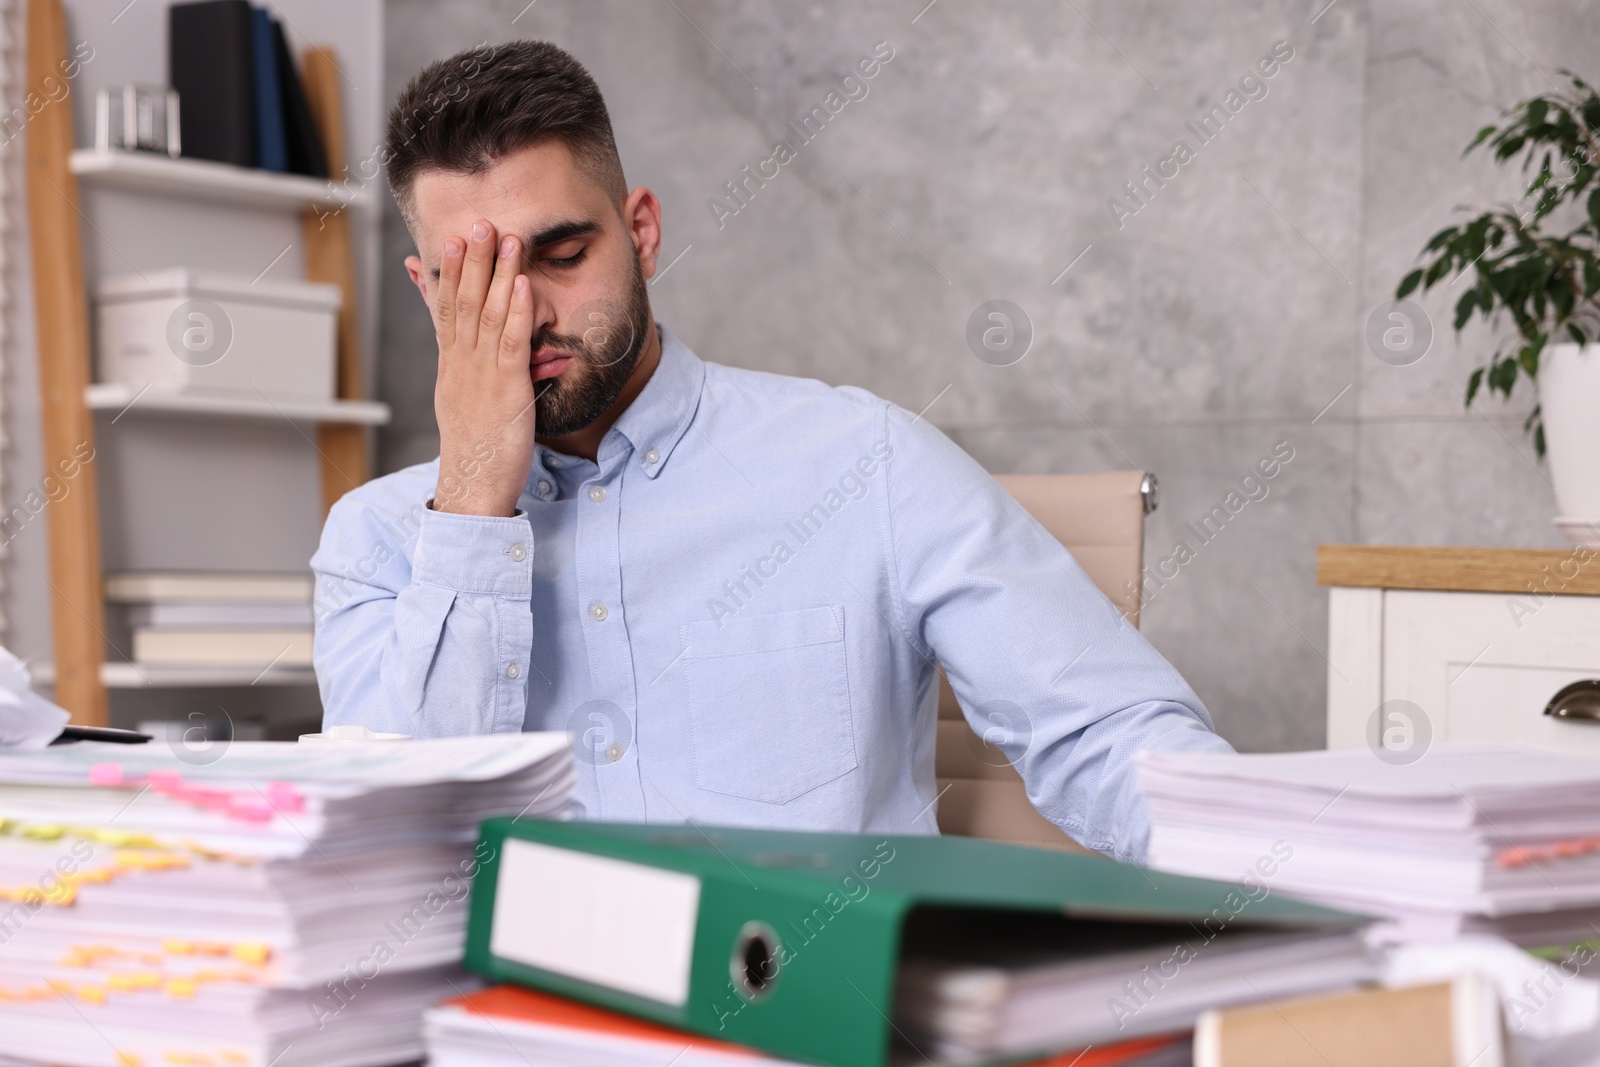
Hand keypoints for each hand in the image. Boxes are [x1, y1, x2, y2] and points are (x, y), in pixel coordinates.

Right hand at [429, 220, 536, 516]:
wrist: (471, 488)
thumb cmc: (476, 451)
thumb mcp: (464, 404)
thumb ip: (470, 373)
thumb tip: (468, 354)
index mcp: (452, 367)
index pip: (446, 310)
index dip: (449, 272)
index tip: (451, 239)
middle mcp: (462, 364)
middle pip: (464, 302)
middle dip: (472, 260)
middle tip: (478, 222)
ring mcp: (482, 375)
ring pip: (488, 314)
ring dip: (498, 273)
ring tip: (506, 238)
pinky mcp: (506, 389)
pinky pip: (512, 343)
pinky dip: (518, 311)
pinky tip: (524, 285)